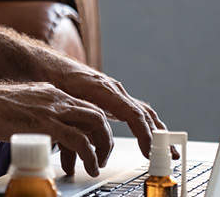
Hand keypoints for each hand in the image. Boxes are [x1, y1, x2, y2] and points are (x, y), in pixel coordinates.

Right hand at [0, 81, 113, 176]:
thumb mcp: (24, 105)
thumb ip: (38, 114)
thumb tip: (43, 132)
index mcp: (53, 93)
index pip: (86, 106)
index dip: (95, 127)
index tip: (94, 143)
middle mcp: (58, 98)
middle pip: (97, 114)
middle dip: (105, 138)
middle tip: (101, 156)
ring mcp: (54, 110)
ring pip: (96, 124)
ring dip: (102, 148)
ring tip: (96, 165)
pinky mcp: (48, 124)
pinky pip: (80, 140)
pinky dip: (89, 155)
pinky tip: (87, 166)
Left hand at [53, 65, 167, 174]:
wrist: (50, 65)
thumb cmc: (56, 81)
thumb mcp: (65, 101)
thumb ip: (78, 120)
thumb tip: (85, 144)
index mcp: (105, 91)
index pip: (133, 114)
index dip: (143, 134)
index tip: (149, 151)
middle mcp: (115, 90)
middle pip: (144, 114)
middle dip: (158, 136)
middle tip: (169, 155)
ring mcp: (116, 93)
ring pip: (143, 112)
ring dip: (156, 131)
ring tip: (168, 150)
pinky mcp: (113, 97)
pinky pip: (135, 111)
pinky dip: (146, 124)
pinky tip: (152, 136)